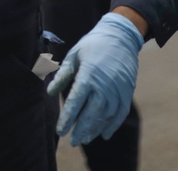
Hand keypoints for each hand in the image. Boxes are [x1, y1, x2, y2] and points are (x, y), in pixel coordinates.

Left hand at [47, 12, 142, 145]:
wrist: (120, 36)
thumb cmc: (92, 45)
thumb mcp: (74, 56)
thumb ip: (62, 76)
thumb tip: (50, 93)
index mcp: (88, 75)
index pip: (75, 102)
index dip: (67, 119)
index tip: (60, 131)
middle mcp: (104, 85)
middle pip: (91, 114)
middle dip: (80, 130)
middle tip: (72, 141)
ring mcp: (117, 90)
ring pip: (105, 116)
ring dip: (95, 129)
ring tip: (85, 139)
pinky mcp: (127, 92)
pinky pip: (120, 114)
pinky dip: (112, 125)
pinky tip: (104, 134)